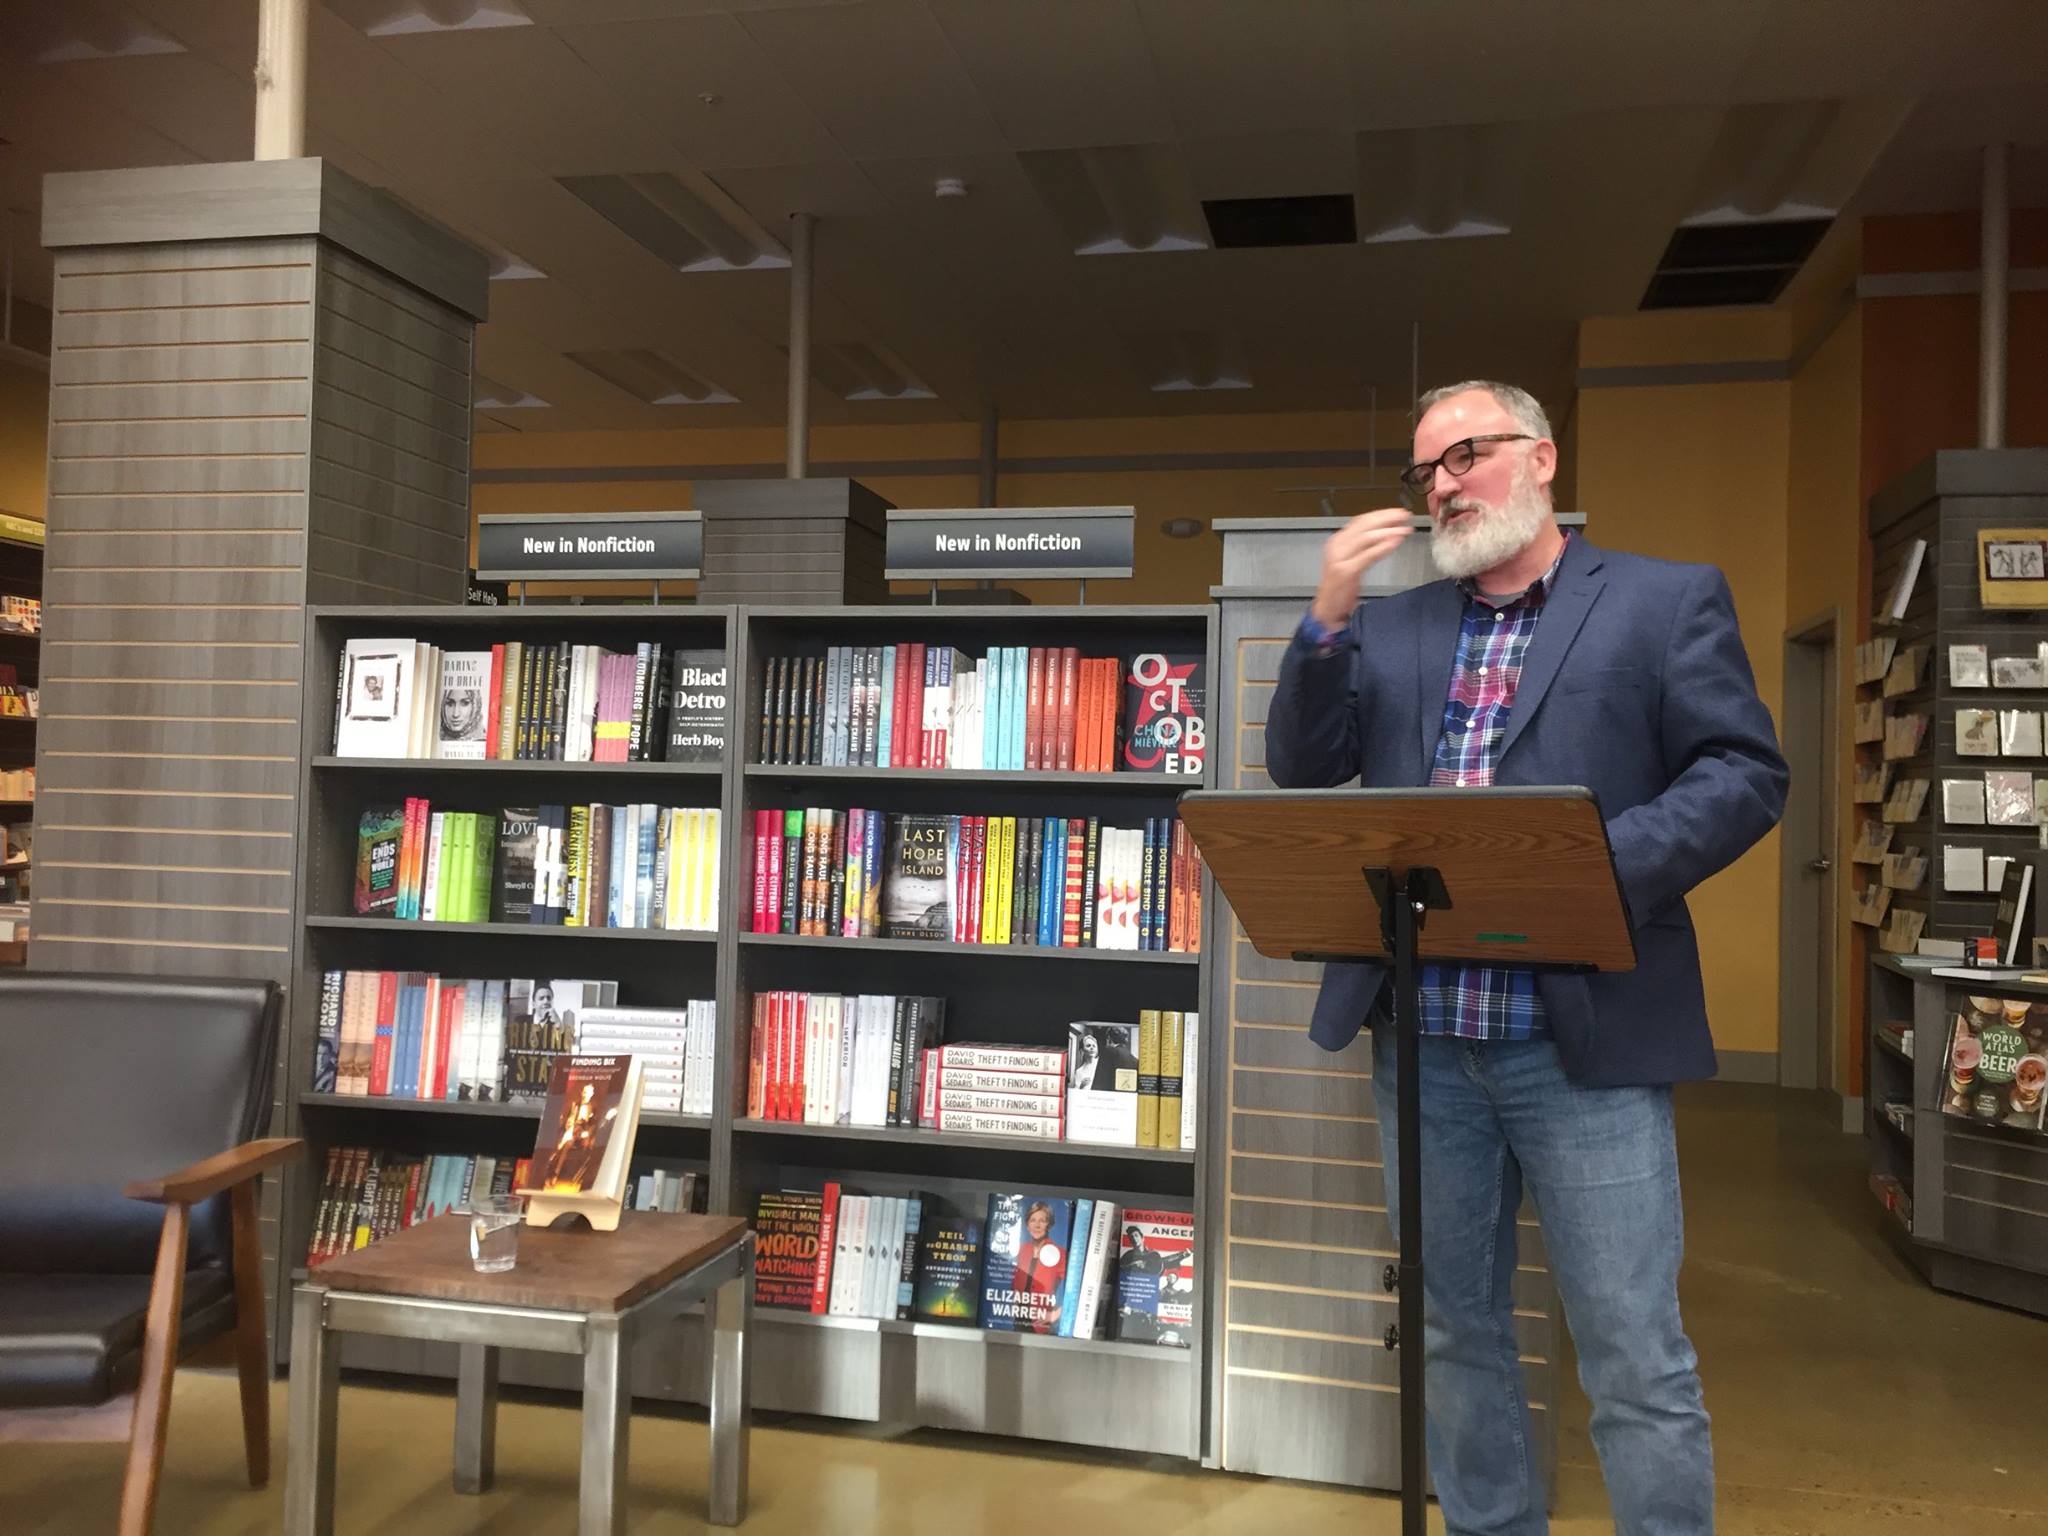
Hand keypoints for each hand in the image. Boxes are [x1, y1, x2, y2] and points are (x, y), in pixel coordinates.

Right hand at [1311, 508, 1411, 629]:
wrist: (1327, 609)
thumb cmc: (1341, 586)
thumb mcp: (1352, 561)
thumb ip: (1364, 547)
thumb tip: (1386, 534)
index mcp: (1338, 541)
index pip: (1361, 521)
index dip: (1381, 514)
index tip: (1397, 513)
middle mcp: (1337, 546)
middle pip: (1364, 525)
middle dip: (1386, 518)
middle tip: (1404, 515)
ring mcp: (1340, 558)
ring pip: (1366, 538)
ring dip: (1388, 531)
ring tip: (1404, 529)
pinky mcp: (1346, 571)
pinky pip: (1368, 555)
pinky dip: (1382, 547)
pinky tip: (1395, 542)